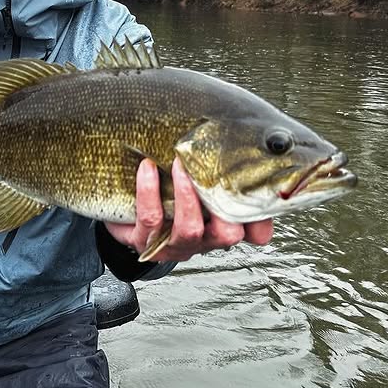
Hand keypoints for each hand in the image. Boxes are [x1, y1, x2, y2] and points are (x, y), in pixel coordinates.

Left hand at [105, 156, 272, 261]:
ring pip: (189, 229)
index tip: (263, 194)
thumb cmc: (167, 188)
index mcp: (222, 224)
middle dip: (225, 207)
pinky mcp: (144, 241)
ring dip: (187, 194)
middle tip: (214, 173)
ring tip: (179, 163)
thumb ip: (219, 167)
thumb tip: (243, 142)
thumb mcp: (197, 179)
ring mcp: (174, 244)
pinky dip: (149, 191)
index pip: (255, 231)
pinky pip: (151, 219)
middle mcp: (203, 239)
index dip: (262, 220)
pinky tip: (147, 168)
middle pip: (227, 235)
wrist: (124, 205)